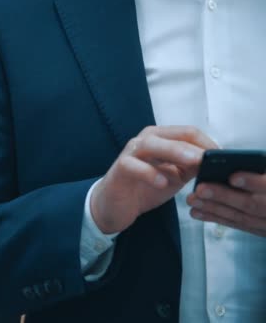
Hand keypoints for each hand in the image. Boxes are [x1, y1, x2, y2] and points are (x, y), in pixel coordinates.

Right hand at [91, 126, 218, 233]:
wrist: (115, 204)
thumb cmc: (145, 187)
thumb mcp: (174, 176)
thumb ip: (191, 167)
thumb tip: (215, 162)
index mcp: (161, 138)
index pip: (187, 132)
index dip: (206, 143)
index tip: (222, 156)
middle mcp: (145, 140)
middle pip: (173, 135)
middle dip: (194, 145)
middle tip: (211, 157)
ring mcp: (130, 152)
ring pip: (152, 144)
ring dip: (174, 151)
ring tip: (193, 162)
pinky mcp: (120, 168)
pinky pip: (134, 166)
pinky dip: (149, 173)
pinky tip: (163, 183)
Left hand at [187, 173, 265, 236]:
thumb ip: (261, 169)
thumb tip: (245, 162)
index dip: (253, 182)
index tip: (233, 176)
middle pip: (254, 205)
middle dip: (225, 197)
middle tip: (201, 189)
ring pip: (243, 217)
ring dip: (215, 209)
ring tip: (193, 200)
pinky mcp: (263, 231)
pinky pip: (239, 225)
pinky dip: (218, 218)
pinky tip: (199, 213)